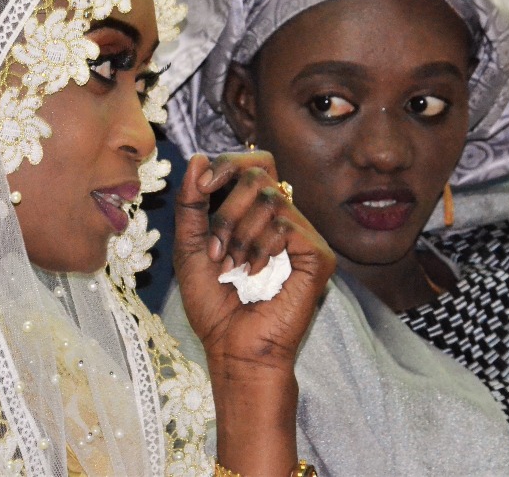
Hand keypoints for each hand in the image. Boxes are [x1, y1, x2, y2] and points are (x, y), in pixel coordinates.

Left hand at [173, 151, 335, 373]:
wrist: (233, 349)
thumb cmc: (214, 305)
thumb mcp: (190, 247)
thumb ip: (192, 204)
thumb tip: (197, 158)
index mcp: (258, 214)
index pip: (255, 164)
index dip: (228, 165)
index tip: (202, 188)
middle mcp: (285, 219)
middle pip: (260, 173)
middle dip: (226, 211)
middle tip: (215, 251)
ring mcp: (304, 236)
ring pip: (270, 198)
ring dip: (239, 235)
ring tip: (233, 269)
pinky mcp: (318, 255)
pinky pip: (286, 224)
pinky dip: (260, 247)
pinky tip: (255, 274)